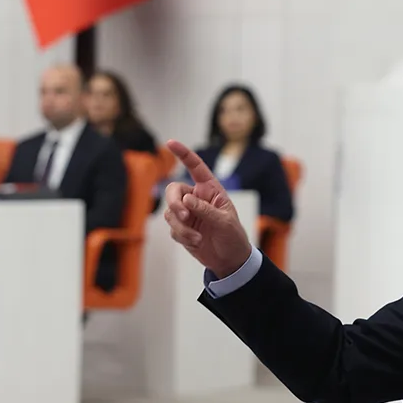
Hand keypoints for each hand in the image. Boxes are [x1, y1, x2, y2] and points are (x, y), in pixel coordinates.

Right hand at [163, 140, 253, 278]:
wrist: (229, 259)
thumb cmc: (232, 236)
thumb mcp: (224, 222)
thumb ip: (205, 210)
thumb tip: (186, 199)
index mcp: (210, 189)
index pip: (195, 166)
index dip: (183, 153)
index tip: (170, 143)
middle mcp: (195, 198)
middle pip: (173, 190)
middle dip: (175, 203)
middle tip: (185, 216)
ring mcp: (187, 213)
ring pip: (170, 212)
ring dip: (181, 227)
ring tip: (197, 238)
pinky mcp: (181, 228)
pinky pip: (172, 228)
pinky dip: (183, 236)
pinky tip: (196, 243)